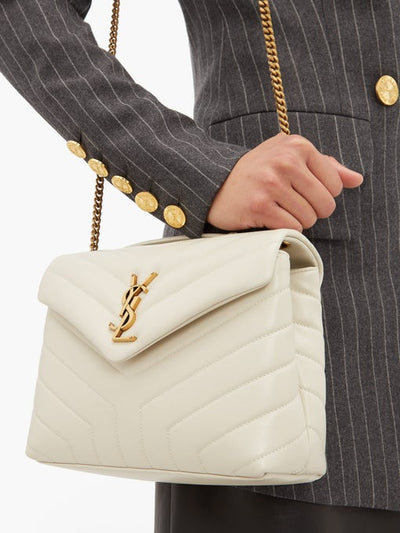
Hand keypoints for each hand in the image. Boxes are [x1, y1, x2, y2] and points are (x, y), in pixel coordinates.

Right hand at [206, 131, 363, 231]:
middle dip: (310, 211)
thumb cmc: (258, 172)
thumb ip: (326, 166)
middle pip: (325, 205)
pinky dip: (283, 229)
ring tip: (277, 209)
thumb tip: (357, 179)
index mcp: (297, 145)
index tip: (299, 190)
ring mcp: (271, 183)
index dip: (320, 195)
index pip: (334, 186)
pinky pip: (292, 228)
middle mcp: (285, 161)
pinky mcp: (259, 205)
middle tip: (288, 204)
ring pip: (309, 219)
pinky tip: (268, 218)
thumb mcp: (290, 157)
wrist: (215, 183)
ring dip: (296, 221)